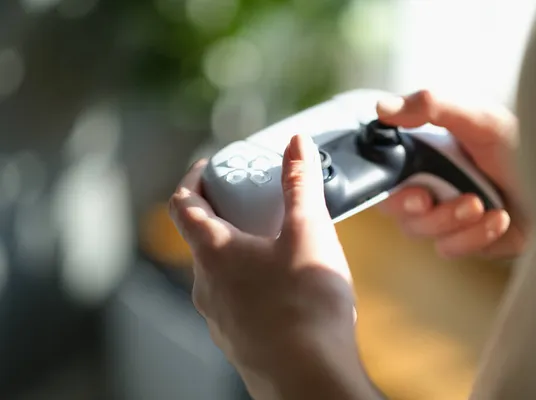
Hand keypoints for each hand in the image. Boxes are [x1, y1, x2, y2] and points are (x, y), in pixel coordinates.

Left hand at [169, 135, 378, 399]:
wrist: (311, 381)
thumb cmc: (306, 308)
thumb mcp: (309, 233)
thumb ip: (300, 184)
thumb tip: (296, 144)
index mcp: (215, 254)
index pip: (184, 204)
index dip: (193, 179)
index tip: (209, 167)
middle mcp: (207, 286)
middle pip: (202, 237)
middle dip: (224, 213)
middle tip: (252, 202)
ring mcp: (219, 317)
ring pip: (219, 271)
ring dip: (238, 249)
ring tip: (275, 244)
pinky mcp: (237, 339)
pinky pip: (235, 299)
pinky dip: (250, 280)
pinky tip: (284, 287)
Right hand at [377, 90, 528, 259]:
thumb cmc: (524, 146)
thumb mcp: (480, 120)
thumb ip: (432, 108)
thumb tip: (382, 108)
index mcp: (429, 158)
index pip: (389, 179)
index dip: (389, 191)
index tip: (411, 190)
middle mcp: (435, 187)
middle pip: (399, 212)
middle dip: (417, 208)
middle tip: (430, 200)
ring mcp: (450, 216)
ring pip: (423, 232)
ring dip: (449, 221)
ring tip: (480, 203)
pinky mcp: (468, 241)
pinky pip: (451, 249)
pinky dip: (474, 237)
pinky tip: (498, 219)